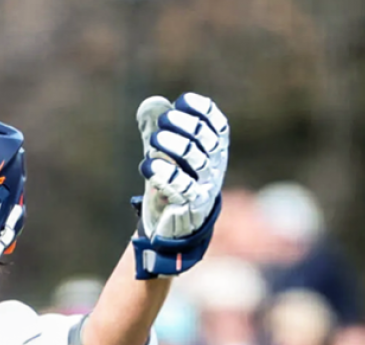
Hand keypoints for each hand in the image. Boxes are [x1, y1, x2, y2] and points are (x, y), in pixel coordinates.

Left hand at [131, 92, 229, 278]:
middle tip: (162, 121)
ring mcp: (206, 185)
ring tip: (154, 139)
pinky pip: (181, 186)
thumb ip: (158, 128)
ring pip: (195, 160)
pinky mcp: (192, 204)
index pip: (217, 124)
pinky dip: (164, 173)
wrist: (176, 224)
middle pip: (205, 139)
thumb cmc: (173, 181)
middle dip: (184, 125)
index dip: (203, 110)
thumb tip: (150, 103)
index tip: (181, 102)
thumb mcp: (167, 153)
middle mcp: (215, 165)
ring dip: (174, 146)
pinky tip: (147, 165)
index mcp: (214, 149)